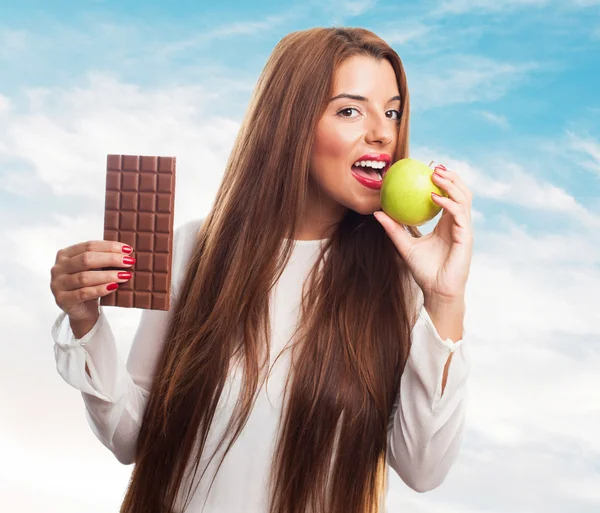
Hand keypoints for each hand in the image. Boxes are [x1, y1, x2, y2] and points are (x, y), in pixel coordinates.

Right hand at [50, 240, 135, 322]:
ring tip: (125, 276)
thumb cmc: (89, 285)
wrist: (82, 310)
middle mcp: (58, 268)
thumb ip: (104, 259)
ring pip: (85, 277)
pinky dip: (100, 289)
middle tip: (129, 262)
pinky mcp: (62, 300)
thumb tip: (127, 252)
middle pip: (86, 260)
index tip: (127, 250)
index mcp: (65, 254)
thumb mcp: (94, 269)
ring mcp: (58, 284)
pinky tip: (113, 287)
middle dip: (111, 259)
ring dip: (108, 275)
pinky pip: (83, 293)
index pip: (89, 246)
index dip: (109, 247)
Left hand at [374, 164, 472, 300]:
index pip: (449, 197)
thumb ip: (394, 228)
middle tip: (434, 166)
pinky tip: (434, 196)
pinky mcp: (466, 237)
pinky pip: (458, 214)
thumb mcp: (404, 245)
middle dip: (451, 176)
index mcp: (447, 224)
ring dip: (451, 184)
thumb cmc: (423, 271)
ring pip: (463, 199)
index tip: (428, 169)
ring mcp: (464, 229)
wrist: (436, 291)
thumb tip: (377, 212)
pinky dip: (448, 202)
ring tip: (436, 174)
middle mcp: (458, 224)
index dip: (444, 181)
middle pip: (461, 193)